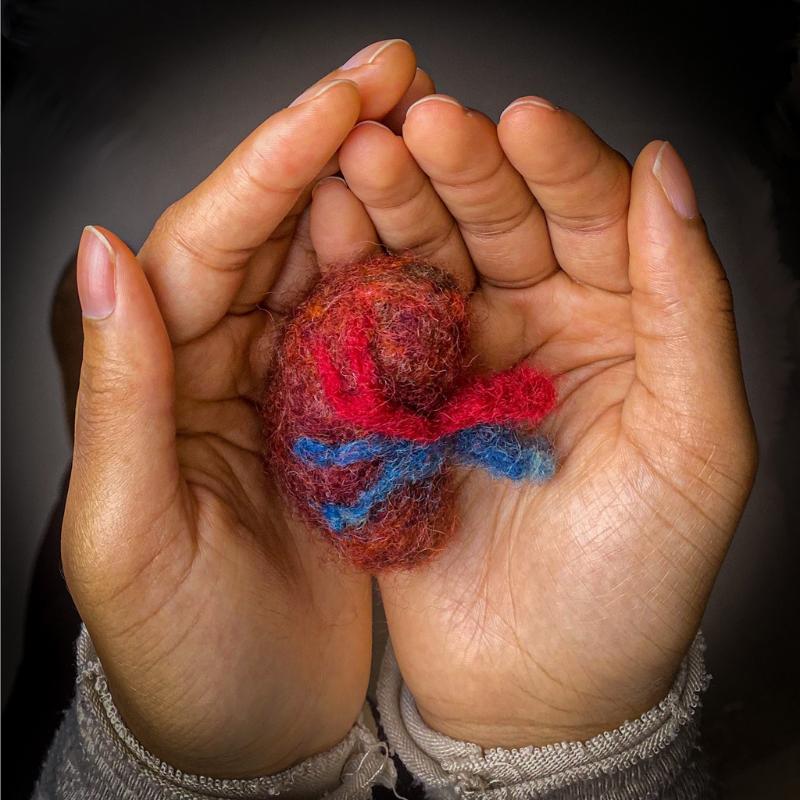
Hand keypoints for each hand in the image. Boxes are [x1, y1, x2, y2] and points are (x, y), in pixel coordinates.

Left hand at [62, 40, 433, 777]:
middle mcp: (227, 369)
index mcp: (164, 379)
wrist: (253, 731)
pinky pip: (382, 336)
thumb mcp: (128, 534)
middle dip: (339, 152)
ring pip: (337, 272)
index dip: (276, 162)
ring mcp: (297, 393)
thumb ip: (119, 394)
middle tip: (407, 83)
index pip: (212, 240)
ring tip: (439, 141)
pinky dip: (413, 282)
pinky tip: (451, 242)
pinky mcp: (352, 429)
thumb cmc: (181, 654)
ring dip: (384, 203)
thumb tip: (107, 256)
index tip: (344, 99)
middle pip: (280, 234)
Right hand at [309, 94, 757, 746]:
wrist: (530, 686)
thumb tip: (668, 176)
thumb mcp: (694, 447)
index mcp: (619, 327)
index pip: (591, 215)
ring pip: (429, 258)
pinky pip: (374, 324)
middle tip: (414, 127)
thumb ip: (688, 308)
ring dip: (396, 207)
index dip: (557, 164)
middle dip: (460, 170)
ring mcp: (459, 363)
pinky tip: (326, 231)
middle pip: (500, 223)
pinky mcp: (397, 403)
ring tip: (358, 158)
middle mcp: (538, 330)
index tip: (516, 121)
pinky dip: (350, 275)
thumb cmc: (630, 584)